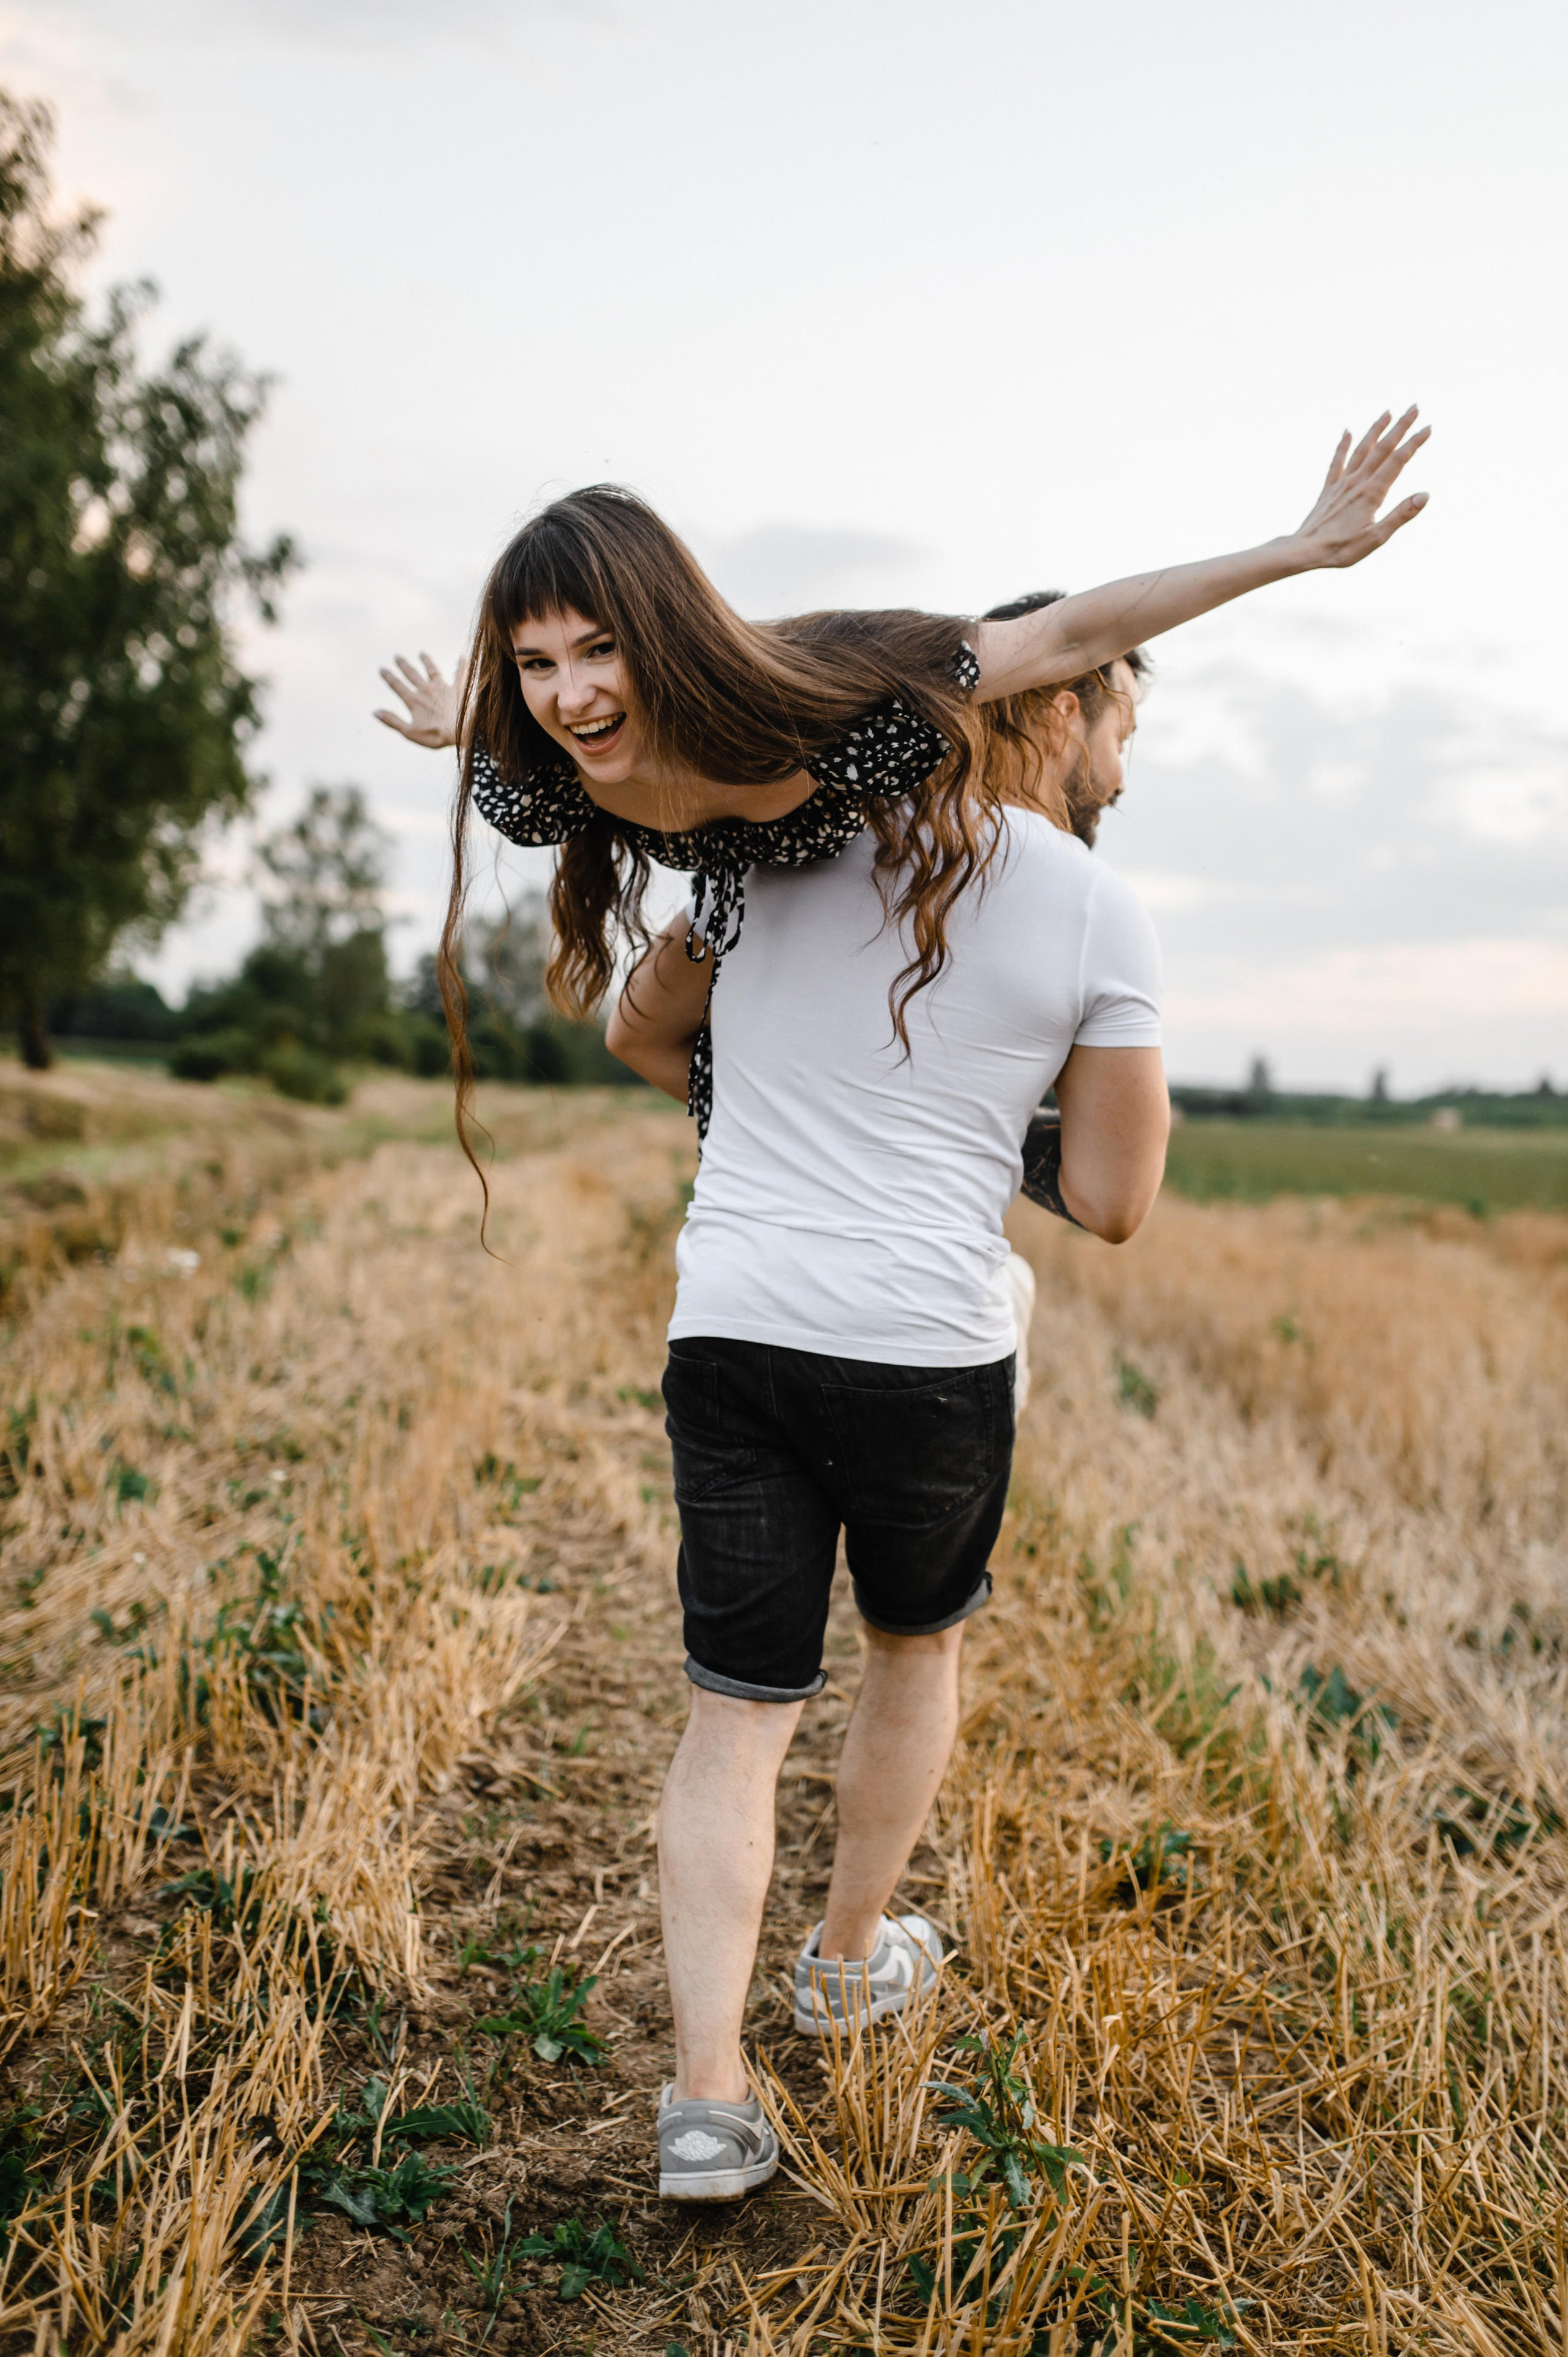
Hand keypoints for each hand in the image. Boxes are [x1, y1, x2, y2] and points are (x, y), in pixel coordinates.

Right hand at [373, 652, 462, 747]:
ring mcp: (442, 688)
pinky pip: (460, 675)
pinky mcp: (457, 690)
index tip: (382, 668)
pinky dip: (461, 666)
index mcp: (413, 700)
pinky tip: (462, 657)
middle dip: (403, 665)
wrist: (461, 731)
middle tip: (397, 656)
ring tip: (422, 653)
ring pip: (432, 670)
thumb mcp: (410, 732)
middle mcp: (426, 690)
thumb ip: (392, 721)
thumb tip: (374, 712)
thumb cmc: (435, 735)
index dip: (388, 677)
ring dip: (426, 661)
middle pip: (412, 674)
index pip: (397, 686)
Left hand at [1290, 407, 1429, 570]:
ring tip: (1387, 412)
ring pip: (1361, 449)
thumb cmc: (1341, 549)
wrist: (1305, 550)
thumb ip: (1401, 515)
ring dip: (1375, 429)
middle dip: (1400, 426)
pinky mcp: (1328, 489)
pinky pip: (1337, 461)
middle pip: (1382, 448)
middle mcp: (1357, 482)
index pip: (1398, 461)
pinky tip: (1347, 431)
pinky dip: (1343, 445)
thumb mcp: (1376, 538)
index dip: (1414, 443)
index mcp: (1372, 492)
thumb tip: (1425, 495)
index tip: (1428, 427)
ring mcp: (1341, 483)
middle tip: (1414, 407)